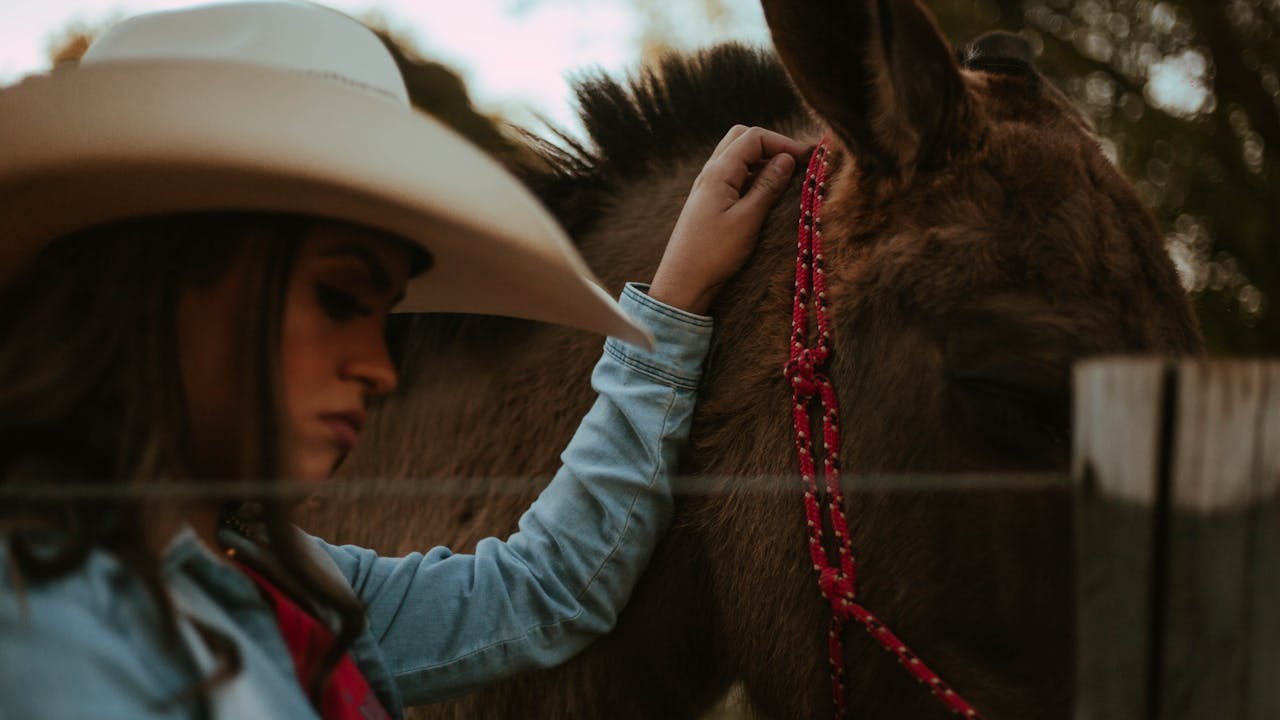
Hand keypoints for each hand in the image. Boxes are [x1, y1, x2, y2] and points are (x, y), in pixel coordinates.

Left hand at [648, 125, 805, 314]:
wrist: (683, 282)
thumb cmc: (714, 254)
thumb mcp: (747, 219)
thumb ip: (768, 186)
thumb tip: (787, 158)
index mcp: (718, 172)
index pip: (753, 137)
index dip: (782, 142)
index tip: (805, 159)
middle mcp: (709, 173)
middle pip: (741, 138)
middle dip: (770, 144)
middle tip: (793, 162)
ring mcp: (707, 186)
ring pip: (735, 156)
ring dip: (760, 158)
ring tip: (783, 177)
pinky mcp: (708, 201)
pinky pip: (732, 174)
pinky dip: (751, 174)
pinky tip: (764, 192)